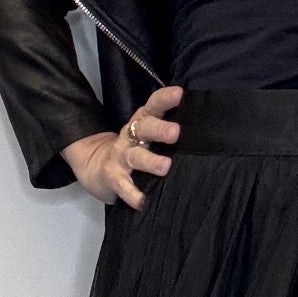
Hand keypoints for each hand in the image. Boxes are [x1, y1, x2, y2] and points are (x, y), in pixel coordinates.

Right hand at [63, 84, 183, 208]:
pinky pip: (123, 186)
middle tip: (176, 133)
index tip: (180, 94)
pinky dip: (133, 195)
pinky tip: (143, 202)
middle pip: (143, 128)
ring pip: (135, 157)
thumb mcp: (146, 135)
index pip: (153, 106)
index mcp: (141, 123)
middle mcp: (130, 137)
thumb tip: (202, 129)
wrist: (95, 167)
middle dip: (159, 129)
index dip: (164, 99)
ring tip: (165, 167)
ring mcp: (120, 157)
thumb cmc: (133, 150)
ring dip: (150, 161)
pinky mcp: (113, 178)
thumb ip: (166, 131)